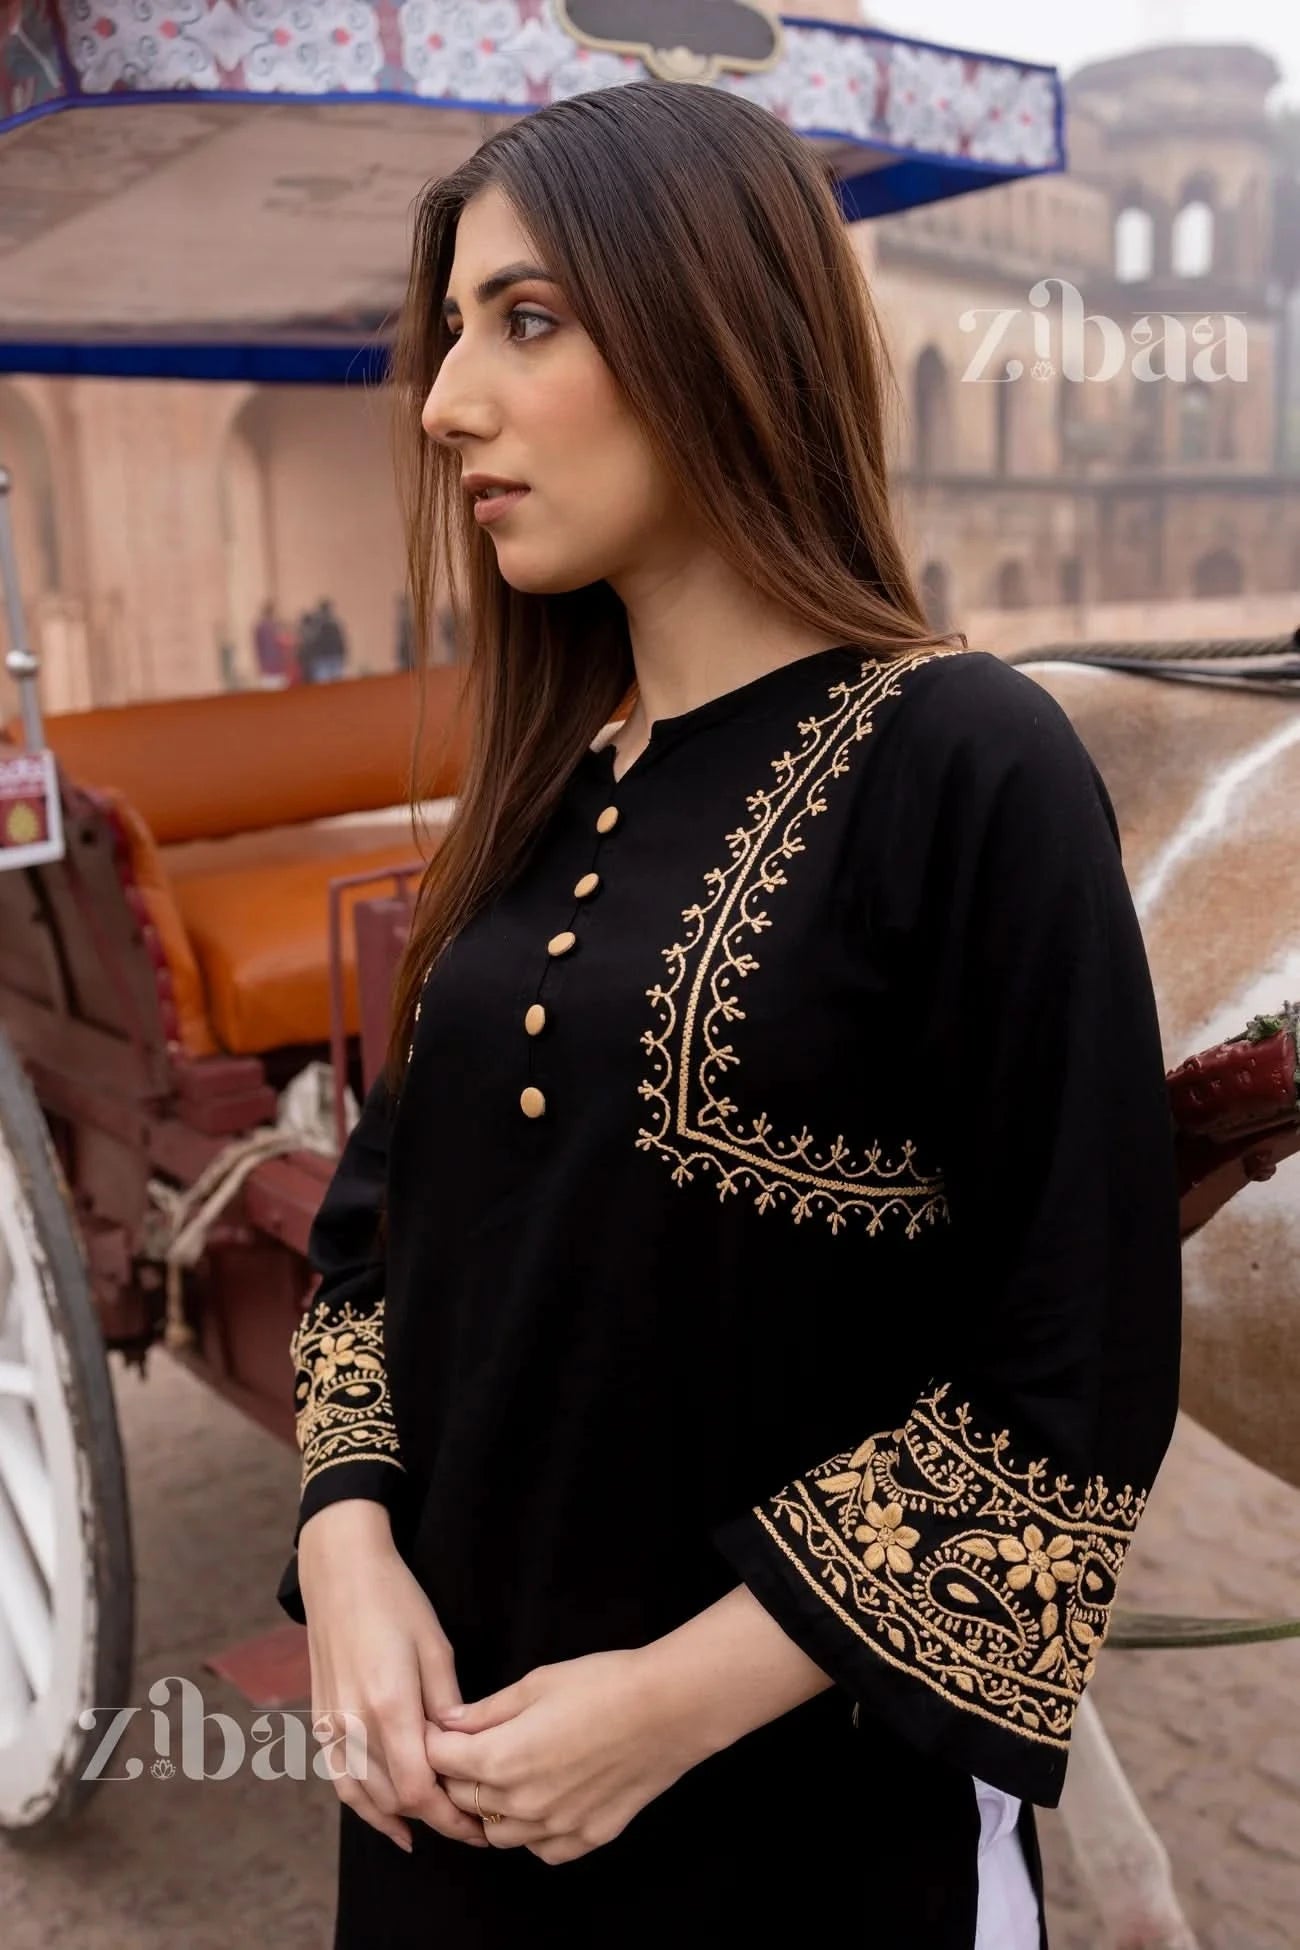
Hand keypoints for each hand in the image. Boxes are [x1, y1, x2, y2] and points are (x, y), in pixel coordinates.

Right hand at [298, 1500, 489, 1854]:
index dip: (448, 1816)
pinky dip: (364, 1805)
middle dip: (433, 1819)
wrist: (340, 1572)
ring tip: (437, 1827)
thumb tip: (463, 1751)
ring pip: (364, 1798)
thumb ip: (447, 1705)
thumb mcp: (436, 1646)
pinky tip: (389, 1819)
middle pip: (393, 1799)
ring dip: (399, 1818)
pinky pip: (340, 1779)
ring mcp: (331, 1726)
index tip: (478, 1826)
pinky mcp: (319, 1722)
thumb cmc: (395, 1600)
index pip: (418, 1789)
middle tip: (471, 1824)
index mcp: (389, 1706)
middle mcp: (354, 1725)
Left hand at [423, 1648, 710, 1864]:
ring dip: (490, 1808)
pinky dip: (532, 1830)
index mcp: (501, 1758)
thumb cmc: (604, 1684)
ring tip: (507, 1775)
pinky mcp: (585, 1838)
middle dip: (457, 1773)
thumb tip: (448, 1721)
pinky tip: (544, 1799)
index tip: (439, 1729)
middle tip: (469, 1747)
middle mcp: (521, 1802)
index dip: (434, 1740)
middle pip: (461, 1799)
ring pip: (496, 1834)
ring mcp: (554, 1827)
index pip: (440, 1761)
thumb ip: (487, 1710)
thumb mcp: (537, 1683)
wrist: (669, 1708)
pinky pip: (540, 1848)